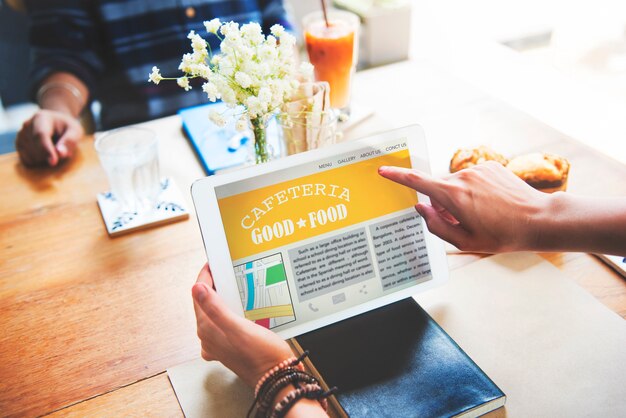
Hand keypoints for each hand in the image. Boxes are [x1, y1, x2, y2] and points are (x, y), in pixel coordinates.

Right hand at [16, 110, 83, 166]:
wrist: (56, 124)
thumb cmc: (67, 128)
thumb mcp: (75, 131)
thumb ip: (70, 141)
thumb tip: (60, 153)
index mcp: (41, 117)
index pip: (41, 135)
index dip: (47, 150)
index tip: (54, 162)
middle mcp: (27, 125)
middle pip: (36, 148)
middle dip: (50, 156)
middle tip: (62, 150)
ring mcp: (20, 135)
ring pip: (31, 156)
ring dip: (45, 159)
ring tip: (53, 148)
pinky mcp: (19, 145)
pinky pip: (27, 160)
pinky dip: (38, 162)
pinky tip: (45, 153)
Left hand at [192, 264, 293, 387]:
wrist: (277, 378)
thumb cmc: (261, 356)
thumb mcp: (238, 328)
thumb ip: (215, 308)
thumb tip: (196, 288)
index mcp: (207, 330)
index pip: (198, 296)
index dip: (204, 277)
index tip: (212, 264)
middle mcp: (210, 337)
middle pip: (205, 304)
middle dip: (212, 285)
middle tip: (224, 270)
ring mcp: (219, 343)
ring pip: (214, 313)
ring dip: (221, 298)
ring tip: (233, 284)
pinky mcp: (230, 346)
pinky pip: (225, 323)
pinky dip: (230, 311)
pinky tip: (240, 308)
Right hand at [378, 162, 549, 252]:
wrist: (540, 220)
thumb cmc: (503, 235)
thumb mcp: (464, 242)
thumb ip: (436, 225)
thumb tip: (421, 208)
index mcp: (453, 196)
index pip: (418, 182)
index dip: (397, 176)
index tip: (383, 170)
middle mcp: (463, 177)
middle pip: (439, 189)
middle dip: (443, 204)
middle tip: (463, 222)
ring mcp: (478, 169)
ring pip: (456, 184)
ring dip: (461, 197)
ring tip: (483, 214)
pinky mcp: (491, 165)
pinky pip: (472, 178)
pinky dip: (475, 190)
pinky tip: (492, 203)